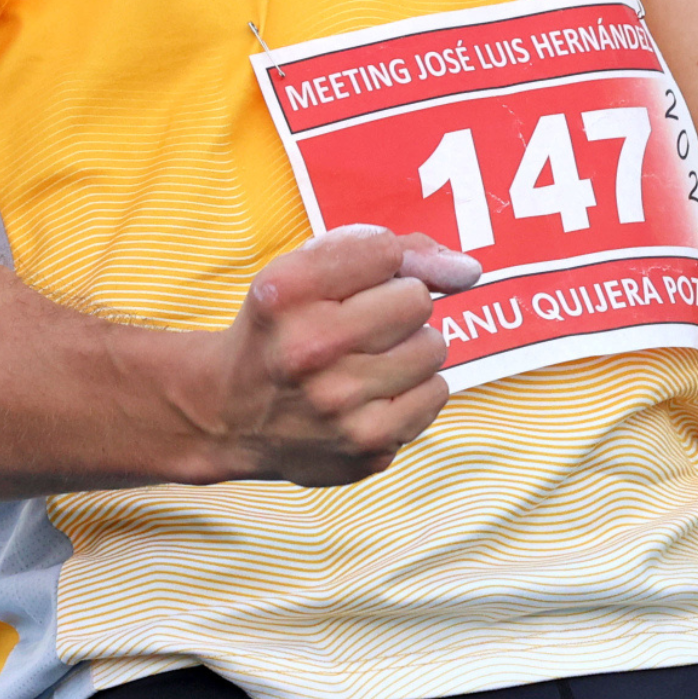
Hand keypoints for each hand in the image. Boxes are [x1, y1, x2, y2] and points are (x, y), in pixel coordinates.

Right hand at [198, 224, 481, 486]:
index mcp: (286, 292)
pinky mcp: (366, 448)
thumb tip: (468, 271)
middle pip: (416, 301)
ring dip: (411, 349)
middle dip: (398, 306)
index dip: (380, 263)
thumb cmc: (283, 329)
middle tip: (361, 326)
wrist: (228, 414)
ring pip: (435, 347)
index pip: (387, 251)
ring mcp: (338, 406)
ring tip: (368, 360)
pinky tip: (375, 394)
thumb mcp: (309, 270)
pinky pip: (436, 394)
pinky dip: (415, 390)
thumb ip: (393, 250)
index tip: (354, 283)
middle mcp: (309, 349)